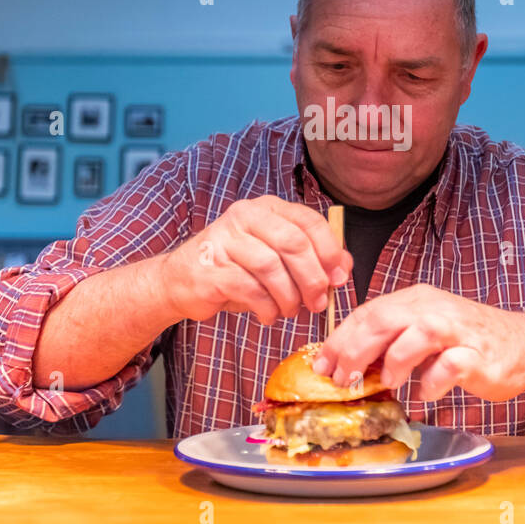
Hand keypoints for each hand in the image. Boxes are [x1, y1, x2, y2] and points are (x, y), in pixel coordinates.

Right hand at [159, 196, 350, 324]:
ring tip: (289, 311)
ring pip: (271, 267)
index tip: (338, 278)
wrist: (181, 281)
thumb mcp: (276, 259)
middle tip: (317, 303)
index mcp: (267, 208)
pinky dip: (266, 307)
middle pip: (293, 243)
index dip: (330, 251)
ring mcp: (225, 239)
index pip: (309, 221)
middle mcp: (245, 216)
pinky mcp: (211, 268)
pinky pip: (250, 289)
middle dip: (312, 278)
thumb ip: (311, 259)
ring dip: (288, 297)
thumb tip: (344, 267)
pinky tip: (268, 315)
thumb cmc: (236, 270)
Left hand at [310, 284, 524, 402]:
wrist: (521, 345)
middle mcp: (434, 309)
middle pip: (385, 320)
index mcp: (416, 301)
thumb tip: (347, 364)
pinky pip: (451, 365)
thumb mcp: (423, 332)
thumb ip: (390, 342)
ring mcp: (458, 330)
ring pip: (418, 333)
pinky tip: (424, 395)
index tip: (321, 365)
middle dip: (355, 350)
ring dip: (394, 361)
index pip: (368, 313)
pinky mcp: (478, 355)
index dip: (340, 339)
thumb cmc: (465, 341)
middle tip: (342, 379)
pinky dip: (432, 383)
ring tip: (387, 383)